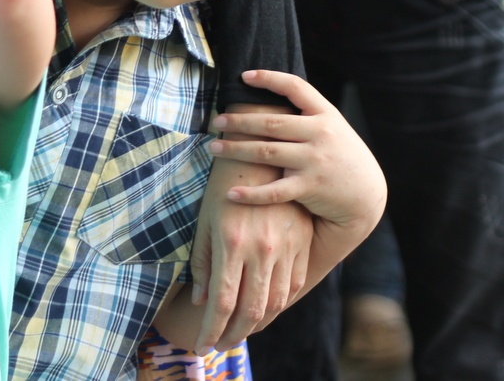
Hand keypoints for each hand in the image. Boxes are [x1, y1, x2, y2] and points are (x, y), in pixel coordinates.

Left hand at [188, 126, 311, 352]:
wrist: (260, 158)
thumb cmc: (222, 189)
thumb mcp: (206, 223)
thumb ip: (204, 264)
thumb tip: (203, 302)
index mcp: (232, 244)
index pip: (222, 303)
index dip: (211, 331)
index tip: (202, 346)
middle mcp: (262, 248)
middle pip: (251, 309)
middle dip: (233, 334)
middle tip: (221, 345)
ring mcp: (286, 246)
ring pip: (276, 301)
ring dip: (257, 324)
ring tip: (241, 333)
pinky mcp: (302, 241)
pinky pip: (293, 283)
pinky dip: (280, 303)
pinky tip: (266, 309)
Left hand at [208, 70, 386, 231]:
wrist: (366, 194)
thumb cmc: (341, 157)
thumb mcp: (332, 128)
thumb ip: (307, 116)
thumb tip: (269, 97)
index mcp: (325, 114)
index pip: (295, 87)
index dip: (269, 78)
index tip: (244, 76)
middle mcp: (321, 133)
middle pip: (271, 124)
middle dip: (239, 122)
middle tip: (217, 122)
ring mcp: (315, 160)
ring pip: (266, 153)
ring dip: (235, 150)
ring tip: (213, 149)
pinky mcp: (310, 187)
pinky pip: (274, 191)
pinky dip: (251, 193)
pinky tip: (232, 192)